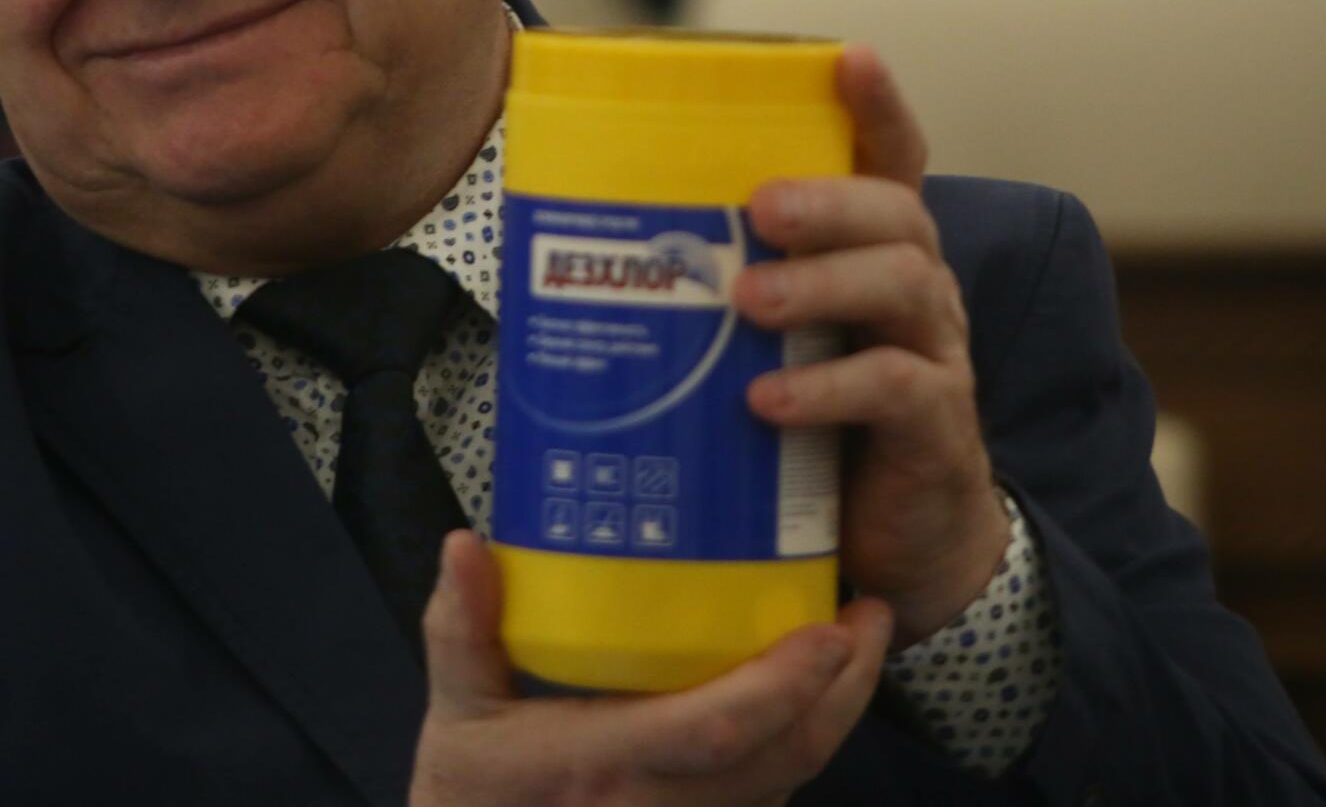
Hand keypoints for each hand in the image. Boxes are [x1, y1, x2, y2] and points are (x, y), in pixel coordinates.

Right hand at [411, 532, 891, 806]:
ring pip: (790, 777)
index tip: (829, 627)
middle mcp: (663, 806)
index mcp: (608, 764)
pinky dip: (803, 737)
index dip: (784, 684)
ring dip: (836, 710)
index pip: (718, 730)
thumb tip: (463, 544)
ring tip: (858, 634)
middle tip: (870, 611)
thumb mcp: (455, 709)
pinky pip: (771, 790)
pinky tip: (813, 686)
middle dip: (846, 686)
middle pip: (787, 756)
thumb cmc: (469, 789)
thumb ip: (461, 628)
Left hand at [736, 46, 1010, 646]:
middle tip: (758, 207)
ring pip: (904, 287)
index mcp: (872, 253)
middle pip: (898, 214)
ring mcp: (935, 355)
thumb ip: (712, 294)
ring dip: (820, 286)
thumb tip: (568, 248)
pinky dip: (829, 390)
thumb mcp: (762, 345)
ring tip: (746, 301)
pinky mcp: (937, 430)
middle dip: (828, 201)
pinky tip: (766, 400)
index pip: (891, 160)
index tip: (849, 56)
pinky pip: (899, 390)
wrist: (891, 543)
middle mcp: (916, 290)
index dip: (877, 105)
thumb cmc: (809, 424)